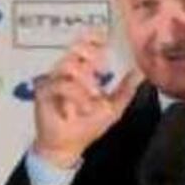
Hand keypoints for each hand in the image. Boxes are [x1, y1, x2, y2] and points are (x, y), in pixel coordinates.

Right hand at [33, 29, 142, 167]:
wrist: (68, 147)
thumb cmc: (86, 126)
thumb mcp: (113, 107)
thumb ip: (125, 89)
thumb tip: (140, 72)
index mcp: (82, 71)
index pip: (85, 46)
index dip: (93, 38)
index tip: (104, 39)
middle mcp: (66, 72)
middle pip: (75, 49)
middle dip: (91, 54)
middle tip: (103, 68)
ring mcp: (53, 80)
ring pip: (68, 65)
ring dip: (86, 79)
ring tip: (96, 95)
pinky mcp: (44, 92)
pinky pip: (60, 84)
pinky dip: (76, 95)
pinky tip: (84, 107)